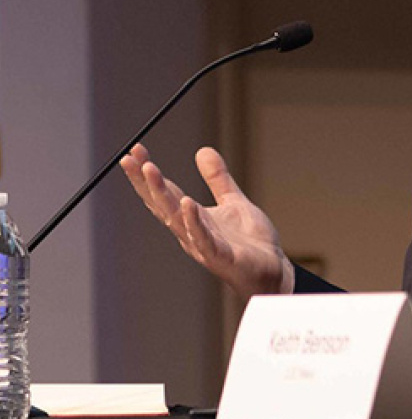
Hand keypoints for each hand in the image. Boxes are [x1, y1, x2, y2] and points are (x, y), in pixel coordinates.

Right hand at [120, 144, 293, 298]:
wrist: (273, 270)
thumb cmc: (250, 243)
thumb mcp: (233, 202)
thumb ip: (218, 179)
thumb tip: (202, 150)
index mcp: (192, 218)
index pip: (165, 192)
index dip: (148, 173)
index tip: (134, 149)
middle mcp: (191, 232)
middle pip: (162, 203)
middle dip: (144, 181)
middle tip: (130, 157)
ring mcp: (203, 245)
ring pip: (176, 218)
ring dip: (162, 194)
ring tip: (151, 170)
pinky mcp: (221, 256)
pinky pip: (204, 239)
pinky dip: (194, 222)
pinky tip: (187, 203)